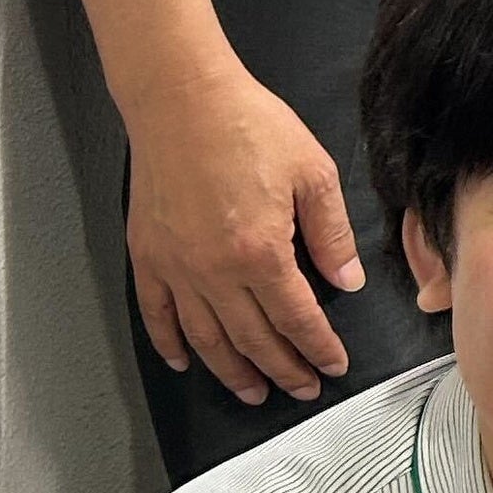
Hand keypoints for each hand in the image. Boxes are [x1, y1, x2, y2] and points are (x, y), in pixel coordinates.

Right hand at [121, 63, 366, 405]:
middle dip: (282, 369)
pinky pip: (157, 314)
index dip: (317, 348)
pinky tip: (185, 362)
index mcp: (260, 252)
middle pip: (252, 338)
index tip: (332, 366)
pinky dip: (171, 344)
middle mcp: (214, 271)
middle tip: (302, 388)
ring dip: (231, 370)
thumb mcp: (313, 173)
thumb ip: (330, 233)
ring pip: (205, 338)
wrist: (183, 101)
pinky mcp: (146, 255)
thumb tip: (346, 281)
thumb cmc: (251, 127)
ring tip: (253, 391)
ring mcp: (175, 267)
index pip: (296, 318)